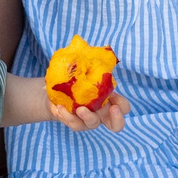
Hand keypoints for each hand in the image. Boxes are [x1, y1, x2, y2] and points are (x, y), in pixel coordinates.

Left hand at [8, 73, 130, 133]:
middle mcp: (101, 112)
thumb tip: (92, 52)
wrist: (54, 92)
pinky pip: (74, 123)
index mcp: (108, 100)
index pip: (124, 107)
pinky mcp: (75, 123)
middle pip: (117, 125)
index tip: (113, 98)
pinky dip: (67, 116)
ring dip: (87, 116)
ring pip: (93, 123)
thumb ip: (90, 64)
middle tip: (111, 108)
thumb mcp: (82, 70)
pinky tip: (59, 108)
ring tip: (78, 108)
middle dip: (117, 119)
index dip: (122, 106)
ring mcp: (88, 119)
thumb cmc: (73, 79)